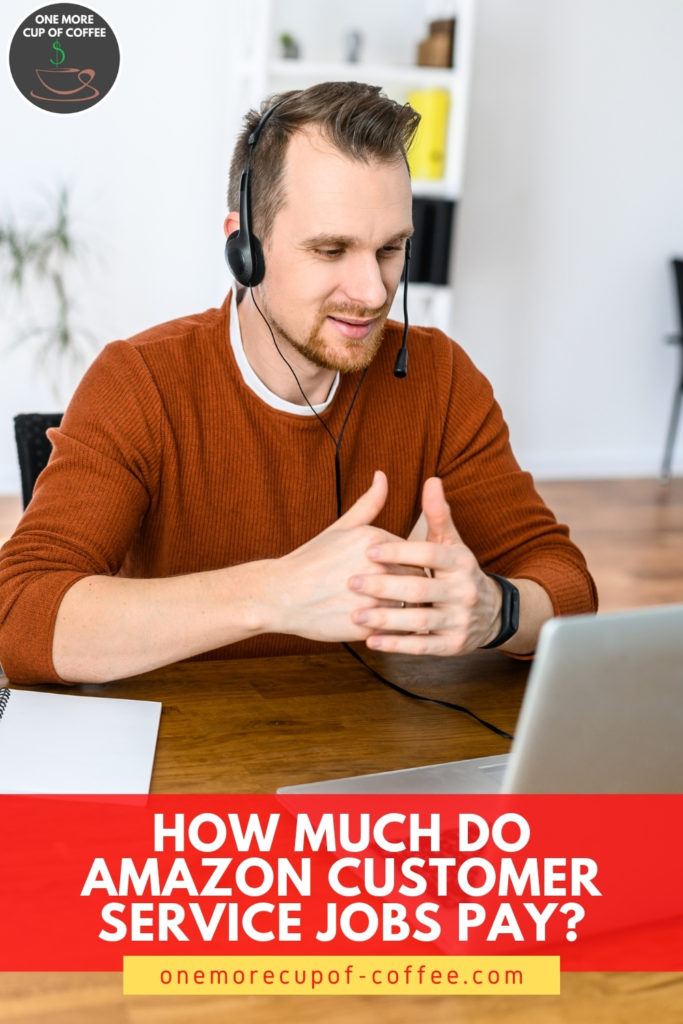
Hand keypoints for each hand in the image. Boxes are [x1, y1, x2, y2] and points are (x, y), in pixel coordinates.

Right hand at [267, 471, 402, 642]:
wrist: (281, 595)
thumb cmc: (311, 561)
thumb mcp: (341, 528)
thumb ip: (369, 504)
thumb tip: (382, 476)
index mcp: (375, 541)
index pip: (416, 554)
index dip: (410, 565)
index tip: (400, 572)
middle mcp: (377, 569)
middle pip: (417, 580)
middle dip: (414, 588)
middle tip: (405, 594)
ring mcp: (373, 599)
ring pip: (410, 606)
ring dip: (407, 610)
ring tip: (395, 609)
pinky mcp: (367, 626)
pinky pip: (396, 629)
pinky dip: (394, 629)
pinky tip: (383, 624)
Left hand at [347, 477, 502, 654]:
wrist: (492, 613)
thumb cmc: (459, 572)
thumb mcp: (453, 543)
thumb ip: (439, 515)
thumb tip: (431, 480)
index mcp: (461, 562)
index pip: (430, 554)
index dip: (400, 553)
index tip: (368, 550)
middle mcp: (464, 591)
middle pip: (422, 588)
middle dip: (385, 586)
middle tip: (352, 583)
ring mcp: (459, 620)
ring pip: (421, 621)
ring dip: (387, 619)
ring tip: (356, 616)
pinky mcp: (453, 645)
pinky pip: (422, 646)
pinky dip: (397, 645)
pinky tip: (371, 641)